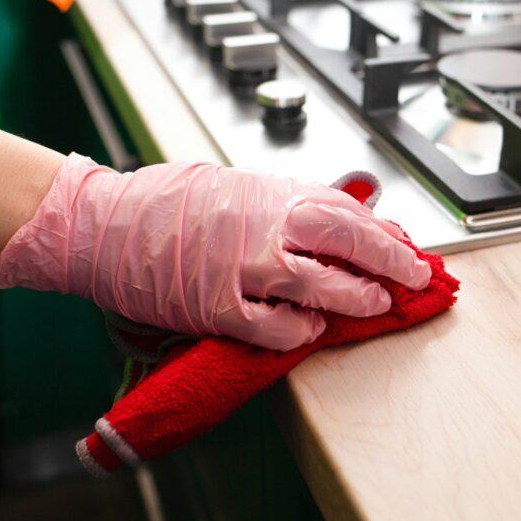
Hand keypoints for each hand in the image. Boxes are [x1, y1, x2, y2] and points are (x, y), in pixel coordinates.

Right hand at [0, 154, 430, 349]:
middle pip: (348, 244)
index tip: (412, 249)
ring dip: (355, 299)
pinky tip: (310, 330)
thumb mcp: (241, 187)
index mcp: (272, 193)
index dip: (387, 235)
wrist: (105, 224)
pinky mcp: (218, 309)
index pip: (348, 213)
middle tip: (415, 280)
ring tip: (373, 305)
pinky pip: (275, 330)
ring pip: (320, 288)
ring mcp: (242, 269)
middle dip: (391, 264)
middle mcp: (264, 227)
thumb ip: (293, 204)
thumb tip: (353, 217)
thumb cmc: (171, 203)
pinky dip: (300, 333)